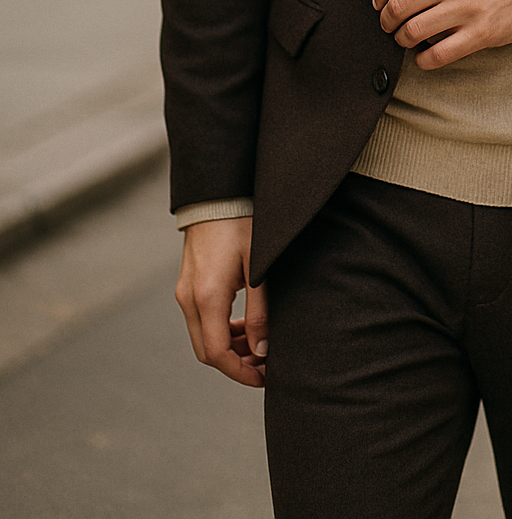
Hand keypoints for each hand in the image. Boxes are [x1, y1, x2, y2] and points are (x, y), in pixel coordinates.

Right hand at [175, 216, 267, 387]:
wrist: (216, 196)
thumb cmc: (241, 226)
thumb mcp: (258, 268)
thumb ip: (259, 312)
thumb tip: (261, 350)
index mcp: (207, 297)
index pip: (217, 354)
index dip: (240, 372)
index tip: (263, 378)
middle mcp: (189, 299)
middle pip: (206, 351)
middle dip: (235, 365)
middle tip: (264, 366)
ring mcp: (184, 292)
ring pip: (202, 337)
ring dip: (228, 348)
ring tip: (258, 345)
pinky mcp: (187, 285)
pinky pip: (200, 320)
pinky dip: (220, 331)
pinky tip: (243, 326)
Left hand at [373, 0, 511, 68]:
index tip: (379, 3)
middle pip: (397, 6)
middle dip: (387, 21)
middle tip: (389, 25)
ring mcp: (465, 8)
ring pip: (412, 32)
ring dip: (403, 40)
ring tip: (408, 39)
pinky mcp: (481, 34)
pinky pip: (437, 55)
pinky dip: (423, 60)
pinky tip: (424, 56)